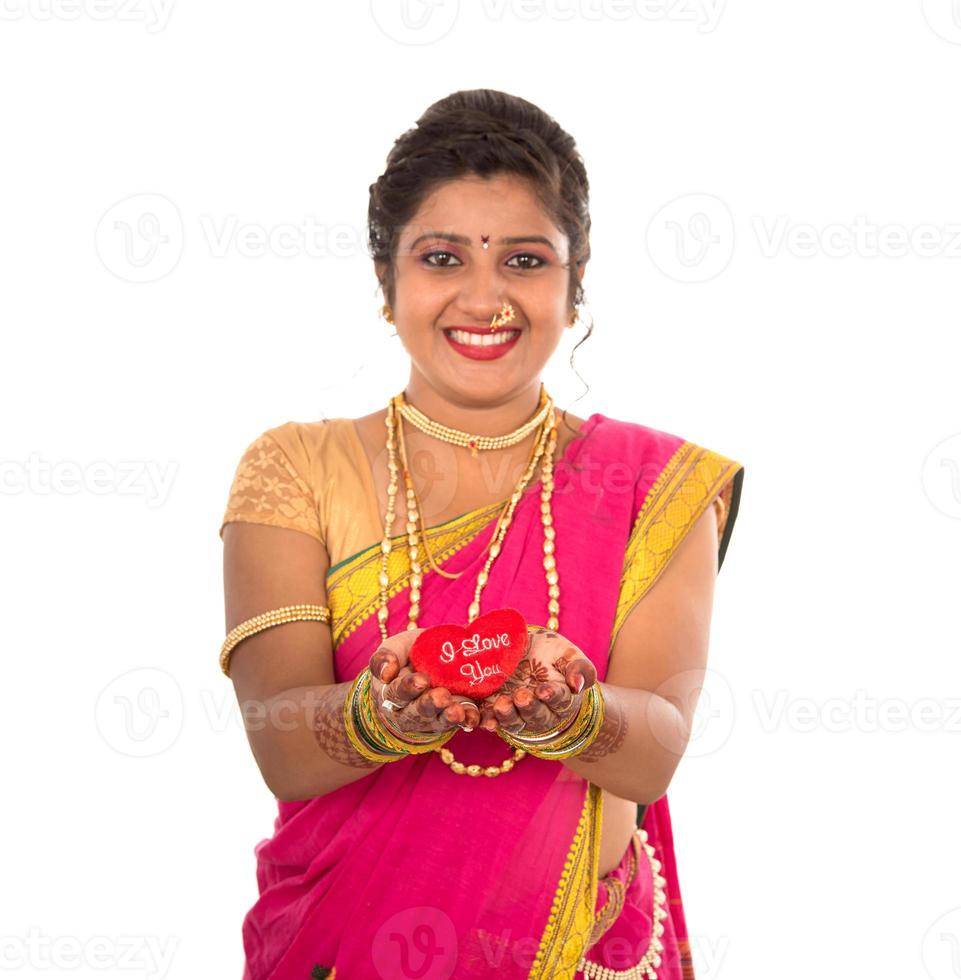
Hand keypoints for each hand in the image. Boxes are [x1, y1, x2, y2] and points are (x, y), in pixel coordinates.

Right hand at [367, 629, 481, 738]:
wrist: (428, 663)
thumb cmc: (407, 655)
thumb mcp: (393, 649)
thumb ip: (384, 657)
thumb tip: (386, 672)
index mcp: (391, 695)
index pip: (396, 693)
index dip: (408, 688)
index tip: (422, 680)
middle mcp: (409, 712)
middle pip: (418, 711)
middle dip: (431, 704)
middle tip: (442, 696)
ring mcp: (431, 719)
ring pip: (439, 720)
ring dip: (449, 717)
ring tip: (458, 711)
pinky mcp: (452, 719)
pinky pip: (461, 722)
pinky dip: (468, 721)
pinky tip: (474, 718)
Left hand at [478, 627, 597, 735]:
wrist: (526, 650)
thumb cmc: (552, 653)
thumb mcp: (568, 654)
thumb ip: (578, 667)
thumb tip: (578, 684)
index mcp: (562, 697)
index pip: (560, 700)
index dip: (552, 695)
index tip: (544, 689)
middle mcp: (541, 711)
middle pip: (536, 715)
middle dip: (528, 707)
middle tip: (521, 695)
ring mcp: (518, 713)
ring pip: (515, 722)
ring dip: (507, 716)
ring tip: (501, 704)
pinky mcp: (496, 711)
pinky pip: (493, 721)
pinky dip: (488, 721)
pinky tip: (484, 720)